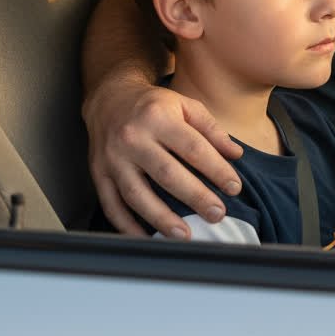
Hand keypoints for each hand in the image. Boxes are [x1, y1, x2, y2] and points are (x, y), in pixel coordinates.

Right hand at [83, 74, 242, 237]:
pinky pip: (111, 204)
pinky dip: (127, 225)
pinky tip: (146, 237)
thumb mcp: (185, 105)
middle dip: (195, 197)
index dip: (216, 169)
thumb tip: (236, 154)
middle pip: (166, 173)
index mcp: (158, 117)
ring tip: (185, 235)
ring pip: (137, 194)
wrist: (109, 98)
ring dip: (161, 218)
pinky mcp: (98, 173)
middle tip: (217, 214)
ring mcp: (113, 158)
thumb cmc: (153, 105)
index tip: (234, 188)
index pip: (192, 148)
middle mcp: (133, 138)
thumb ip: (211, 129)